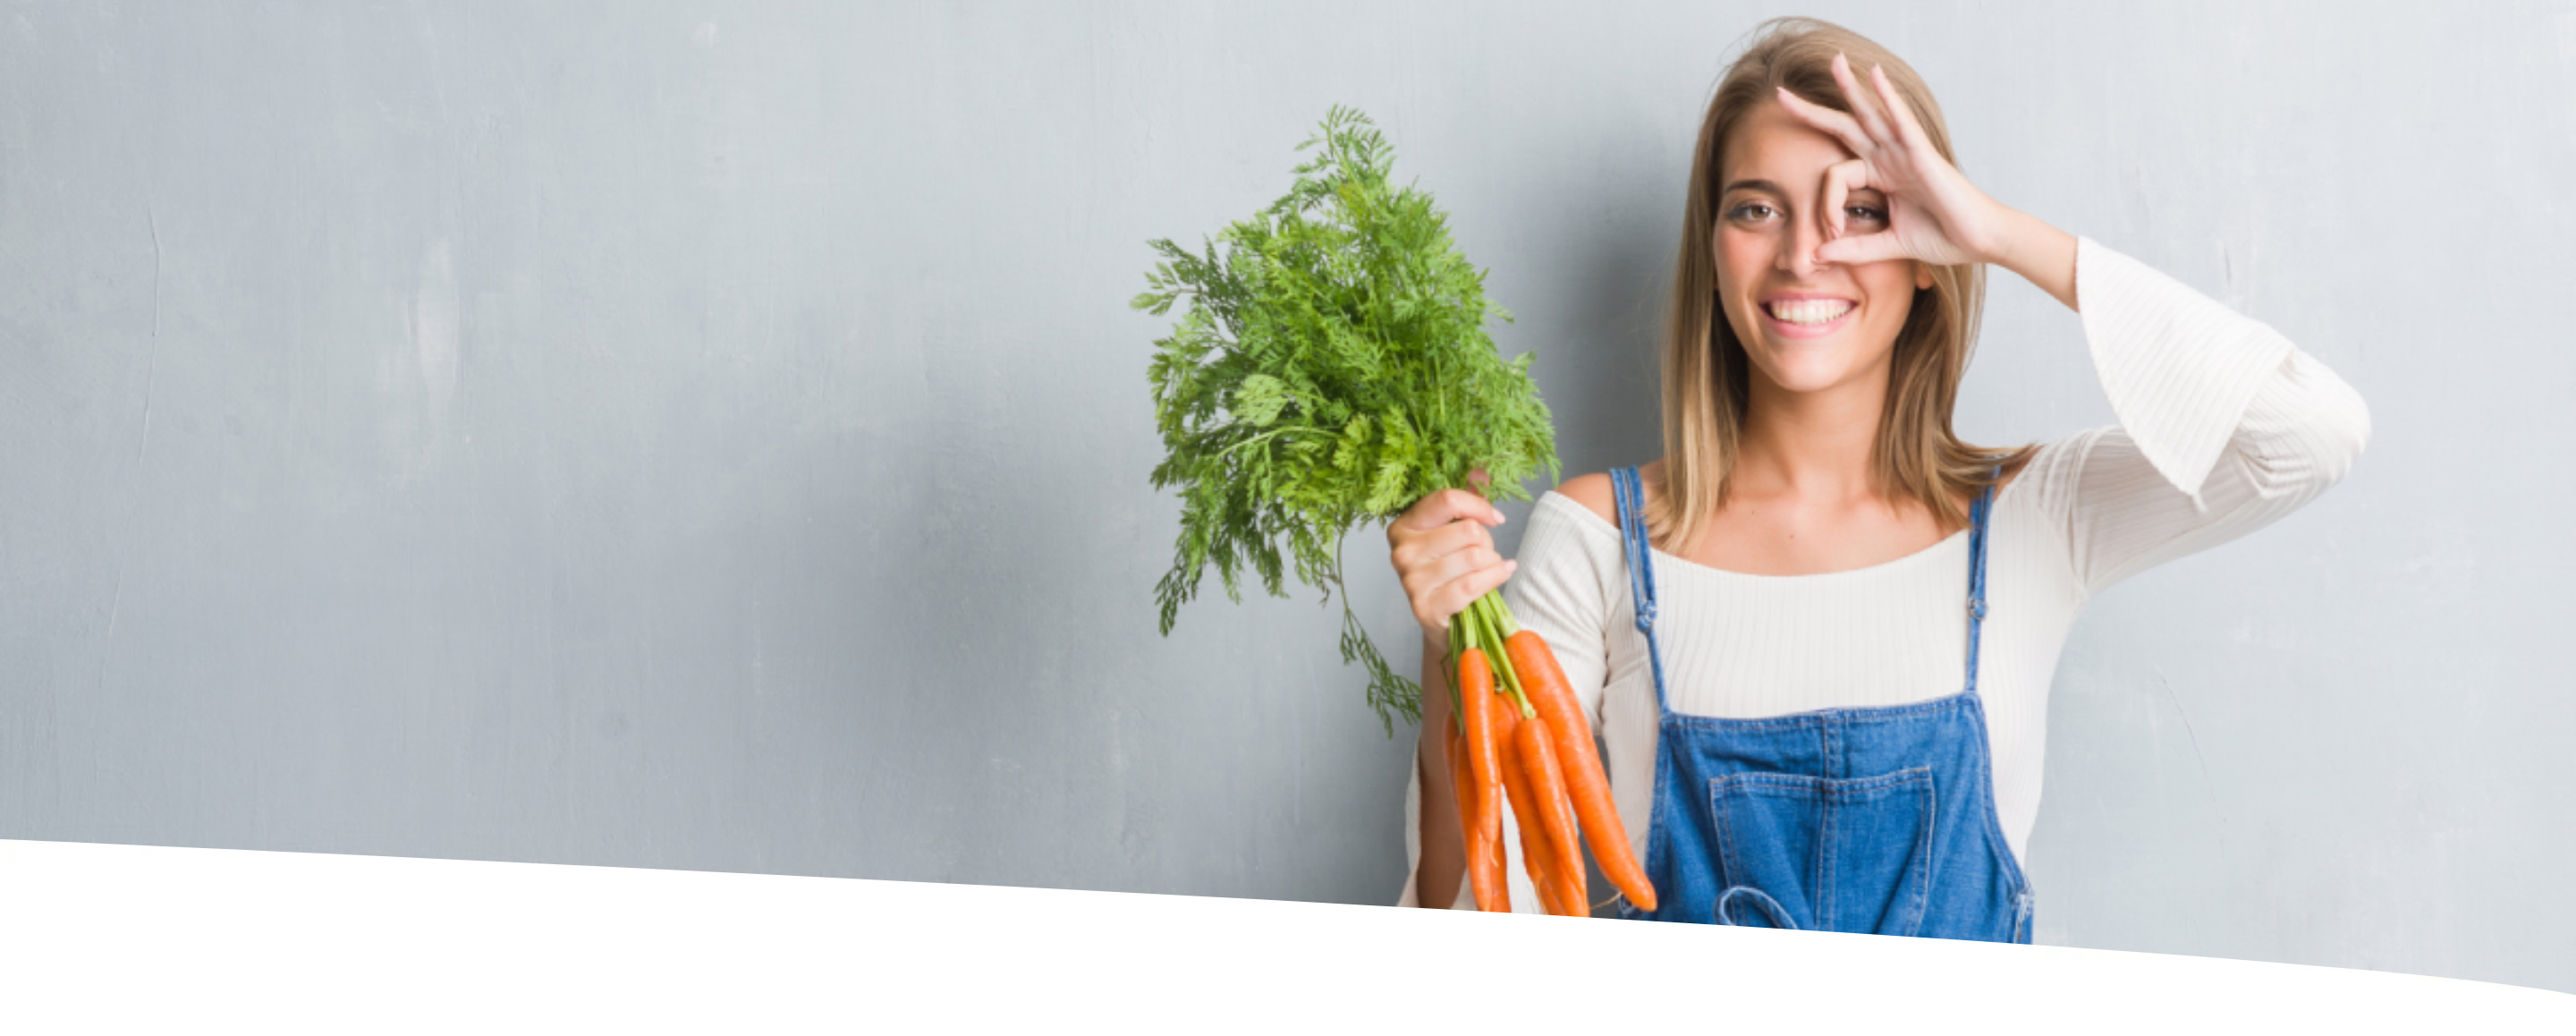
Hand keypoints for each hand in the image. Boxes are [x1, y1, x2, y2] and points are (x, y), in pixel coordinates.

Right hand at [1387, 482, 1514, 649]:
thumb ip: (1465, 501)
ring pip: (1474, 557)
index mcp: (1404, 525)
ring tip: (1490, 567)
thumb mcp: (1454, 532)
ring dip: (1493, 562)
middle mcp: (1401, 551)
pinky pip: (1473, 584)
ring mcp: (1410, 581)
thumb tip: (1481, 472)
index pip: (1446, 500)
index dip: (1479, 506)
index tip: (1496, 518)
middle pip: (1467, 530)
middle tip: (1485, 553)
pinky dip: (1495, 577)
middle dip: (1487, 542)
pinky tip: (1502, 573)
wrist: (1445, 621)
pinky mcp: (1425, 607)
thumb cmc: (1451, 571)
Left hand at [1774, 53, 2007, 267]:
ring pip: (1869, 113)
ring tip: (1834, 61)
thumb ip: (1853, 249)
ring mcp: (1904, 151)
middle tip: (1780, 94)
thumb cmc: (1943, 237)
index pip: (1835, 175)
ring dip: (1850, 87)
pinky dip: (1888, 97)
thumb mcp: (1888, 245)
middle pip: (1844, 126)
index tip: (1828, 235)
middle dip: (1813, 111)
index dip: (1825, 205)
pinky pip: (1901, 120)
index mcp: (1880, 176)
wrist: (1979, 241)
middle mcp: (1889, 157)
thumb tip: (1817, 254)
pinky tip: (1875, 75)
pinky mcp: (1922, 152)